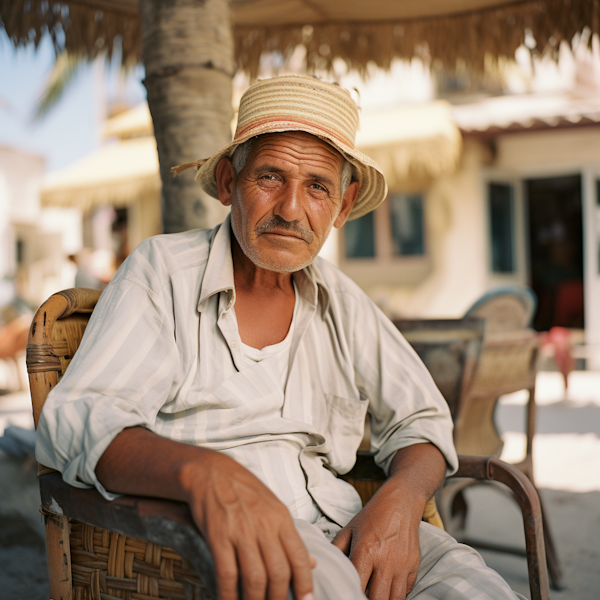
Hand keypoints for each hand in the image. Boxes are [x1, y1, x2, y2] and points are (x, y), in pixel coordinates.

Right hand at [182, 450, 315, 599]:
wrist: (211, 472)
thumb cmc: (244, 490)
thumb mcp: (273, 506)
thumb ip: (290, 536)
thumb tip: (312, 563)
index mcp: (281, 518)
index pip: (300, 557)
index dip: (305, 584)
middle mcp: (264, 525)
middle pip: (279, 573)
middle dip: (279, 599)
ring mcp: (241, 531)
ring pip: (255, 578)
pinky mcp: (219, 536)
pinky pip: (227, 574)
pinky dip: (229, 594)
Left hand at [332, 482, 422, 599]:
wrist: (401, 502)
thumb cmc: (373, 516)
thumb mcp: (349, 529)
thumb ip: (336, 550)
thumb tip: (324, 567)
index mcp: (365, 551)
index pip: (357, 586)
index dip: (350, 594)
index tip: (346, 594)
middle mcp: (385, 561)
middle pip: (377, 599)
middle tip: (360, 598)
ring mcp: (401, 566)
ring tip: (374, 596)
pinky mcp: (413, 567)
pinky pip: (405, 592)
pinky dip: (396, 595)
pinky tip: (386, 590)